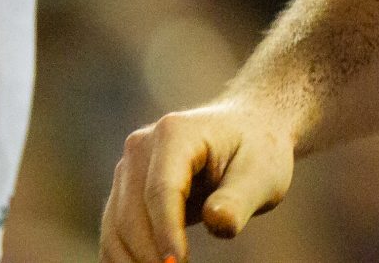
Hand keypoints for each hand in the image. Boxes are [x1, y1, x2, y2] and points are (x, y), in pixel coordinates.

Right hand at [101, 103, 294, 261]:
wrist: (248, 129)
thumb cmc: (259, 150)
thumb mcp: (263, 171)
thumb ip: (239, 199)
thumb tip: (218, 223)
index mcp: (175, 133)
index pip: (162, 191)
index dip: (166, 233)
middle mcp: (141, 147)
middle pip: (133, 214)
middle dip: (150, 256)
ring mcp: (128, 169)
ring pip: (117, 229)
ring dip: (133, 262)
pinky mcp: (124, 191)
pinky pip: (115, 233)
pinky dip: (126, 259)